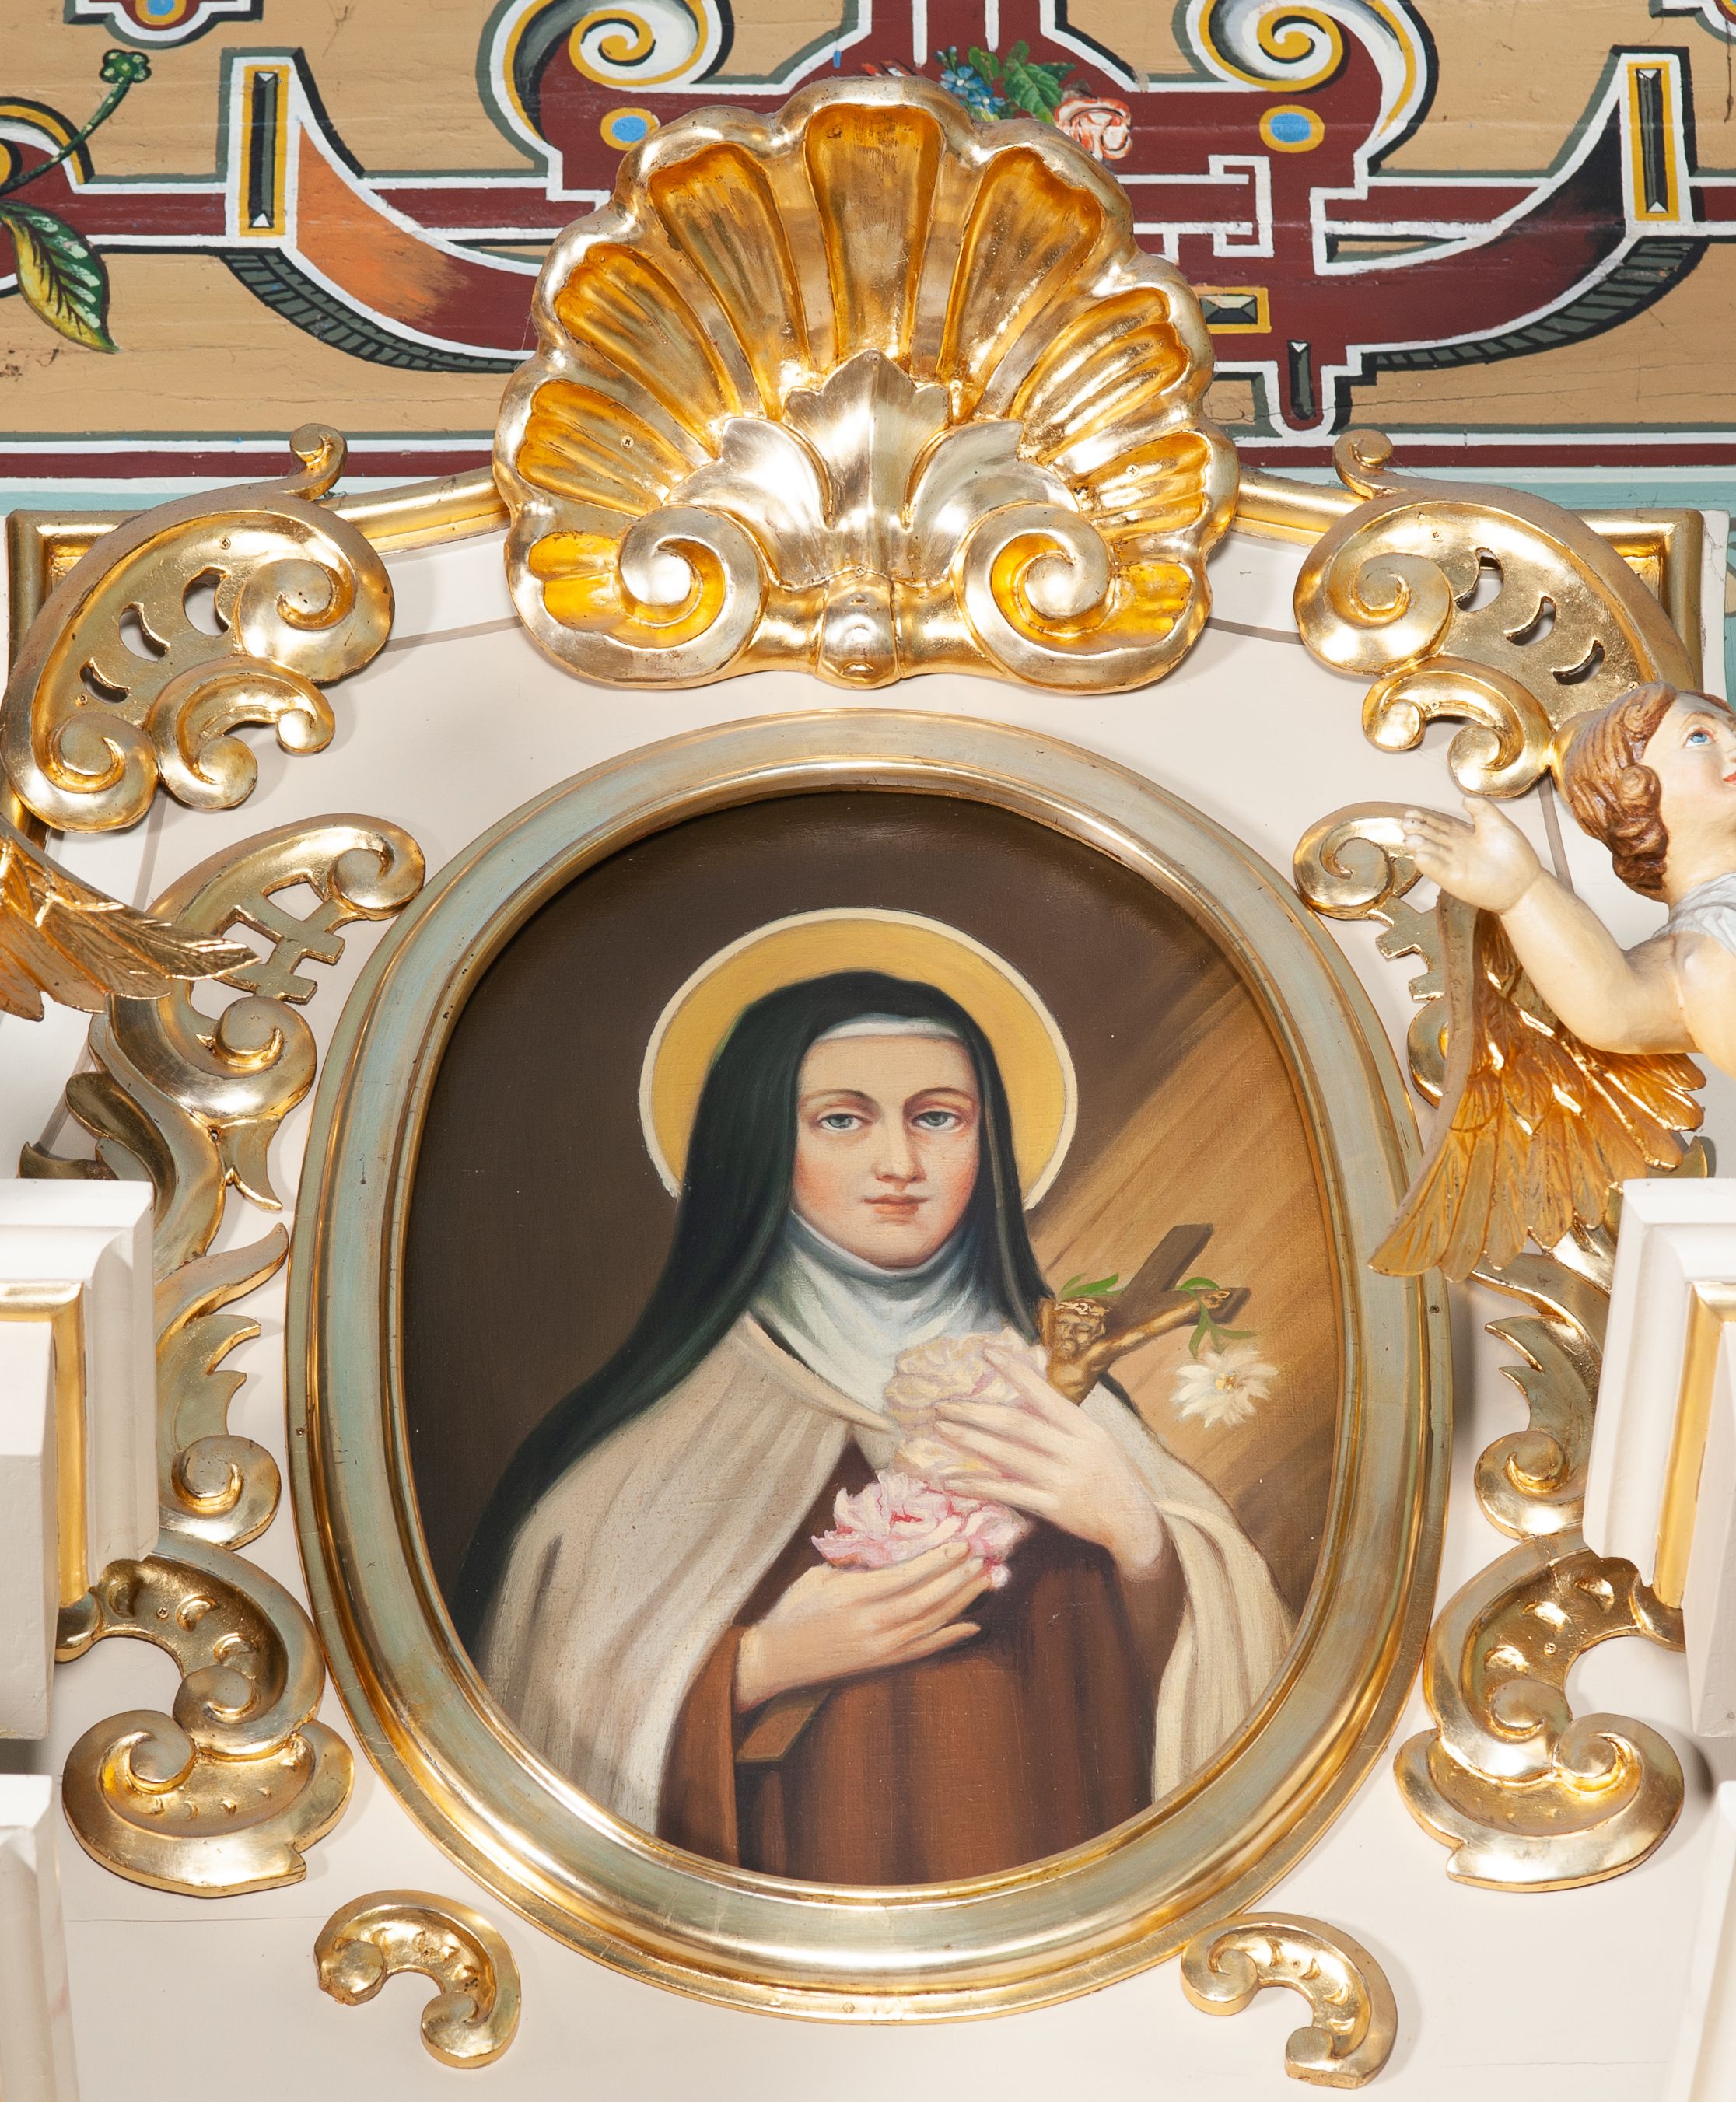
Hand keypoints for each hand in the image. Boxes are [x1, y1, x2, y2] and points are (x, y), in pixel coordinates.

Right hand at [734, 1544, 990, 1711]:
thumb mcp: (820, 1576)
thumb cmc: (793, 1610)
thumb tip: (893, 1548)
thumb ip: (857, 1565)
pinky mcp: (881, 1664)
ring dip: (961, 1602)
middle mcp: (871, 1624)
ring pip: (931, 1623)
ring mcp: (879, 1647)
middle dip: (958, 1578)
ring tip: (984, 1582)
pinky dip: (951, 1638)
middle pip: (926, 1599)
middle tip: (983, 1558)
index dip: (938, 1560)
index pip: (906, 1575)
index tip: (961, 1543)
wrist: (774, 1659)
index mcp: (853, 1596)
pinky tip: (973, 1625)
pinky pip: (924, 1651)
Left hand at [934, 1347, 1169, 1579]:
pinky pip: (1009, 1493)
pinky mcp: (1054, 1508)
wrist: (1133, 1521)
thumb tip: (1022, 1394)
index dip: (1015, 1372)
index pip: (1044, 1394)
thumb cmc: (1110, 1474)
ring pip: (1009, 1457)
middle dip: (978, 1412)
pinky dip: (979, 1486)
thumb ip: (1061, 1421)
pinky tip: (954, 1481)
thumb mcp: (1094, 1439)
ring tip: (943, 1430)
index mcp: (1085, 1428)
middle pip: (1018, 1425)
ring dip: (972, 1442)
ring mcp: (1063, 1480)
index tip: (987, 1353)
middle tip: (945, 1404)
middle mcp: (1073, 1450)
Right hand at [1402, 798, 1542, 913]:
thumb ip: (1483, 810)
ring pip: (1432, 853)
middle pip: (1431, 837)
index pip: (1439, 824)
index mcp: (1463, 835)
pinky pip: (1439, 871)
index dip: (1425, 817)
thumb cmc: (1514, 855)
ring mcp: (1453, 865)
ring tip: (1411, 839)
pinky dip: (1430, 864)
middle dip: (1418, 830)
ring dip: (1421, 846)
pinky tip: (1420, 857)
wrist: (1525, 882)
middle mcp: (1454, 850)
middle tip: (1407, 824)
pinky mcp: (1455, 881)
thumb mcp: (1499, 825)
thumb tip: (1465, 799)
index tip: (1411, 812)